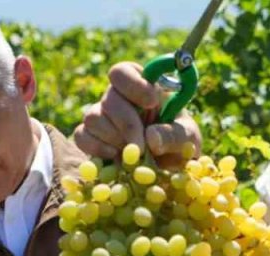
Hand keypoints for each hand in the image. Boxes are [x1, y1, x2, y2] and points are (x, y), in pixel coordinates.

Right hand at [74, 61, 202, 168]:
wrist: (169, 168)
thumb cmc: (180, 144)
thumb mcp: (188, 139)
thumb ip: (174, 135)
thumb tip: (150, 137)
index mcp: (144, 87)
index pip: (124, 71)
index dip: (133, 83)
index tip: (152, 102)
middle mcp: (119, 98)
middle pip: (110, 98)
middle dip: (127, 124)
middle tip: (142, 148)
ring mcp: (103, 116)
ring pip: (93, 117)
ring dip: (113, 138)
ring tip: (132, 155)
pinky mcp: (91, 137)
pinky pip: (81, 136)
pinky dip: (96, 148)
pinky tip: (114, 158)